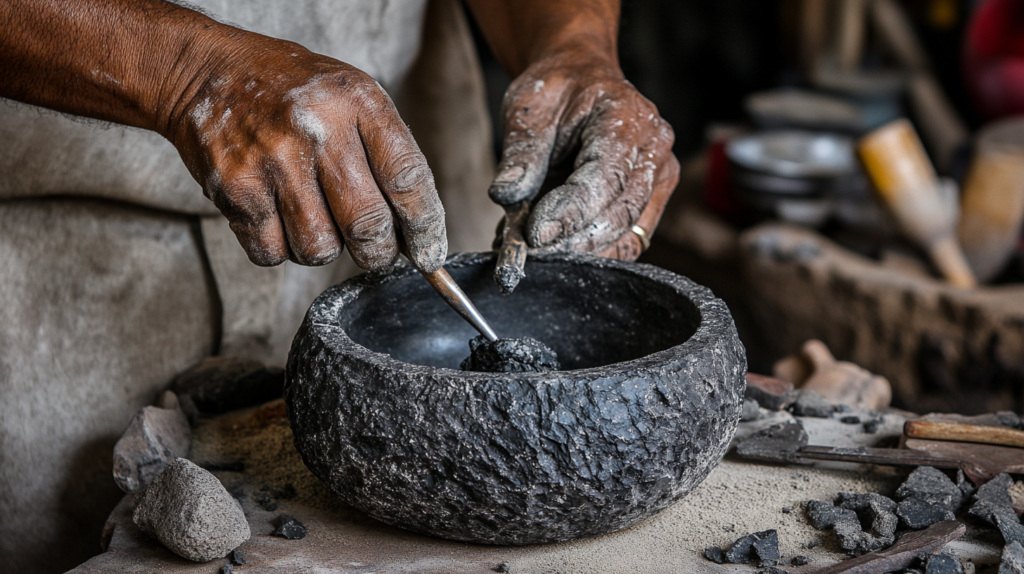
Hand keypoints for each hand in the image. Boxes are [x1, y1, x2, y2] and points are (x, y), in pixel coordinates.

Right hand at [165, 37, 446, 271]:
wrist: (207, 72)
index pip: (408, 178)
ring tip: (315, 216)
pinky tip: (279, 216)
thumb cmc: (293, 92)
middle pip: (367, 225)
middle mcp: (317, 129)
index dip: (425, 226)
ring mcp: (273, 161)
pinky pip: (274, 253)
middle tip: (375, 250)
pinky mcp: (235, 190)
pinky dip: (281, 248)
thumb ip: (388, 153)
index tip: (429, 254)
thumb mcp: (353, 96)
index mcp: (357, 101)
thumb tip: (416, 233)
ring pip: (321, 249)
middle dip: (379, 252)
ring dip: (326, 248)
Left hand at [488, 50, 678, 260]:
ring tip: (535, 252)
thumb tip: (505, 194)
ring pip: (627, 236)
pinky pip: (627, 242)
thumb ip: (521, 153)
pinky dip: (590, 253)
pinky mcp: (652, 203)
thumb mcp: (529, 109)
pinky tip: (555, 249)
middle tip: (530, 252)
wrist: (581, 83)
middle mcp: (654, 149)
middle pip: (621, 213)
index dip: (571, 211)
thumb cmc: (557, 92)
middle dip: (573, 241)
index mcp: (628, 116)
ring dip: (580, 252)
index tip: (535, 234)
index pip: (606, 176)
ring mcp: (659, 179)